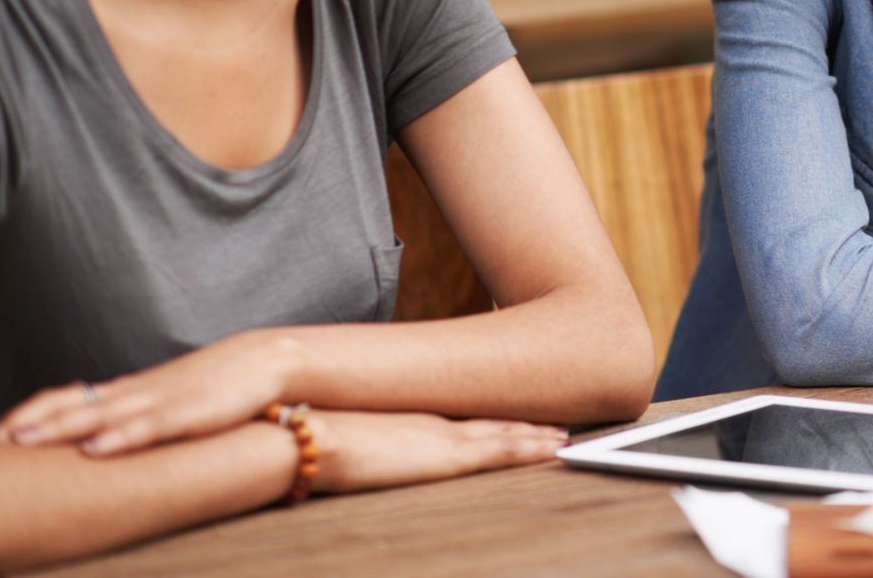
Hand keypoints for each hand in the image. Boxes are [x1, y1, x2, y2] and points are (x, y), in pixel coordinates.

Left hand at [0, 328, 300, 454]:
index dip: (28, 413)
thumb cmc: (215, 386)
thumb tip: (91, 438)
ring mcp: (163, 399)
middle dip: (30, 423)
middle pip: (72, 404)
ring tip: (22, 441)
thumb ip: (131, 415)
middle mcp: (136, 392)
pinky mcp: (192, 411)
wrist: (266, 361)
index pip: (66, 398)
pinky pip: (151, 426)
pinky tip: (96, 448)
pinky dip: (121, 437)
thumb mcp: (165, 401)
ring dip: (60, 428)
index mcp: (128, 391)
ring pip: (102, 414)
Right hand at [303, 409, 569, 493]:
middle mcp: (436, 422)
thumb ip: (365, 444)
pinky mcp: (449, 455)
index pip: (465, 419)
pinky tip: (557, 447)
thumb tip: (359, 451)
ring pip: (507, 433)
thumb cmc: (314, 440)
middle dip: (527, 423)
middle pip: (493, 421)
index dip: (495, 419)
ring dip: (539, 435)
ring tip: (566, 436)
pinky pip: (504, 449)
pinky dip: (533, 447)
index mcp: (414, 420)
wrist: (305, 436)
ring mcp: (446, 435)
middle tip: (559, 423)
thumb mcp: (347, 442)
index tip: (518, 418)